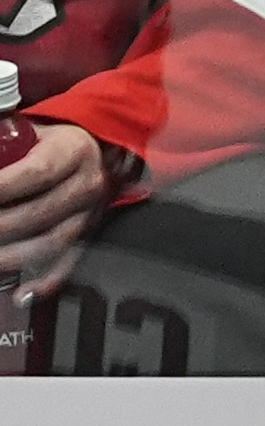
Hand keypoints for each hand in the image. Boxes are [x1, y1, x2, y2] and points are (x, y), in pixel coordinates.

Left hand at [0, 122, 110, 295]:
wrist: (93, 151)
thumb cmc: (53, 142)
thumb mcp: (31, 133)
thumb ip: (5, 147)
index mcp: (74, 151)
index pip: (38, 172)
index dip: (5, 185)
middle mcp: (87, 184)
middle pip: (40, 212)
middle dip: (0, 224)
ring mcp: (88, 214)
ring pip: (51, 242)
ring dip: (12, 255)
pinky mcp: (86, 236)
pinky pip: (67, 264)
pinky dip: (44, 282)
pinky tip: (22, 292)